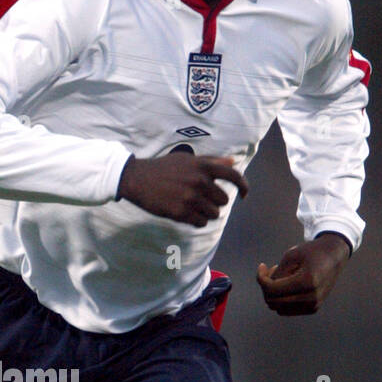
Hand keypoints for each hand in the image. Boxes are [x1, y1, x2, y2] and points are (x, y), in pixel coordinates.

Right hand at [118, 153, 247, 226]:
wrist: (137, 179)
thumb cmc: (164, 168)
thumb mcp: (188, 159)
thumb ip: (211, 161)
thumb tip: (232, 163)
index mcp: (203, 166)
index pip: (234, 176)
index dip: (243, 187)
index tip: (244, 195)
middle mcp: (199, 181)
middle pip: (223, 200)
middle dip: (215, 202)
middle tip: (203, 200)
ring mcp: (190, 198)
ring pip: (213, 214)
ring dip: (206, 213)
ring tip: (193, 207)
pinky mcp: (180, 212)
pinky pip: (200, 223)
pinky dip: (196, 221)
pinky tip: (187, 214)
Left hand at [256, 233, 350, 315]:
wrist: (334, 256)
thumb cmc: (312, 252)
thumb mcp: (291, 255)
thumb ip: (276, 273)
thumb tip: (265, 289)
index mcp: (307, 281)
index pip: (272, 289)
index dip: (261, 279)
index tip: (262, 266)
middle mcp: (311, 297)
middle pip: (273, 301)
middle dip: (266, 286)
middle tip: (270, 270)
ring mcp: (313, 305)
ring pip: (278, 308)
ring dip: (273, 294)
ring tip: (280, 276)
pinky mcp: (313, 308)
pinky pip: (286, 309)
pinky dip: (281, 299)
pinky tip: (286, 284)